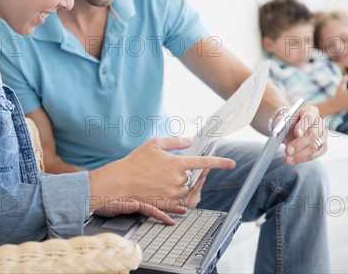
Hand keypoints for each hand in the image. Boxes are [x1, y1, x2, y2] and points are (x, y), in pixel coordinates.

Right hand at [88, 137, 234, 223]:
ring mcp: (172, 195)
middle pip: (192, 179)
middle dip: (185, 175)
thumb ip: (175, 142)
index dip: (220, 162)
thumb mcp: (153, 144)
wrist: (116, 183)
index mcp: (177, 163)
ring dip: (180, 187)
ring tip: (161, 182)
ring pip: (186, 192)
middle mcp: (177, 180)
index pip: (204, 162)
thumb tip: (190, 141)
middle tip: (167, 172)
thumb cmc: (133, 162)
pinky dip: (177, 202)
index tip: (232, 163)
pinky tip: (170, 197)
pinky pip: (178, 205)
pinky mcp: (165, 206)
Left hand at [282, 105, 327, 163]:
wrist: (290, 129)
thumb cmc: (288, 123)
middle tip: (287, 150)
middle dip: (299, 144)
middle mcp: (320, 123)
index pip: (309, 118)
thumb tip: (281, 132)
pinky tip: (291, 160)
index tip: (296, 133)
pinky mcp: (323, 147)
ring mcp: (323, 136)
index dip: (303, 126)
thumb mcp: (284, 121)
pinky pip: (314, 155)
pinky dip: (301, 159)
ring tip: (287, 158)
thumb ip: (284, 124)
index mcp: (311, 111)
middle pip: (313, 134)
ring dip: (299, 154)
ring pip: (314, 147)